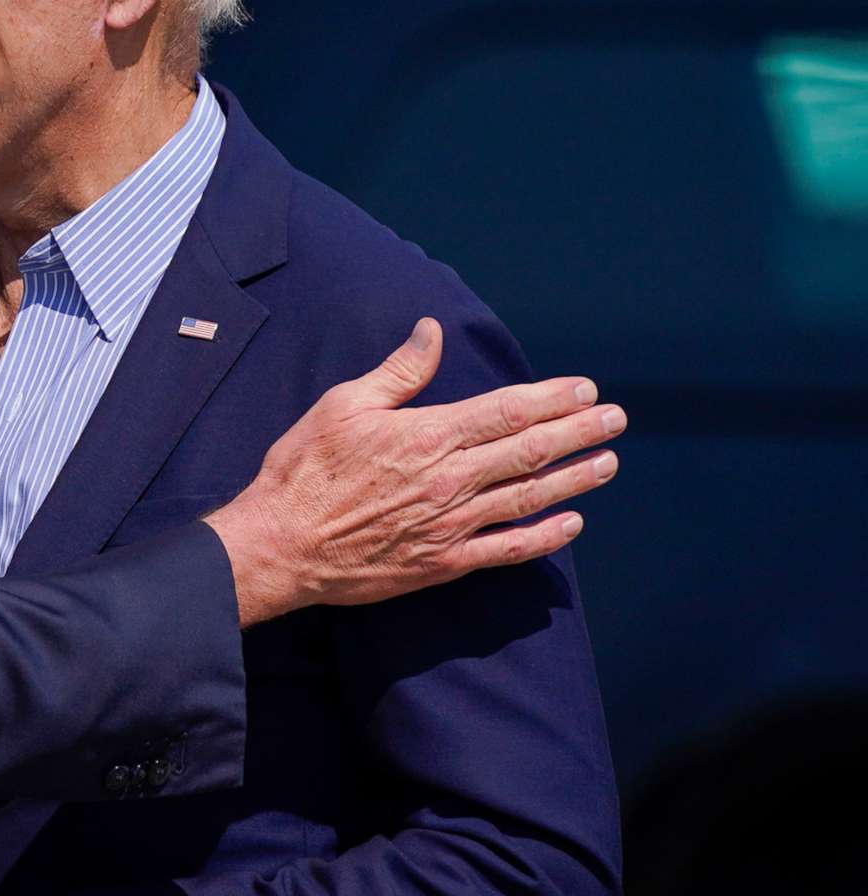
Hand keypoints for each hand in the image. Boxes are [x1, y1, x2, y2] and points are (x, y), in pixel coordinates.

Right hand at [205, 318, 622, 624]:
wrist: (280, 545)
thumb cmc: (303, 470)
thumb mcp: (342, 406)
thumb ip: (397, 372)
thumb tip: (432, 332)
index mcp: (427, 435)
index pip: (507, 411)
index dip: (552, 398)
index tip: (585, 389)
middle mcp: (449, 480)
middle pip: (530, 451)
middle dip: (578, 432)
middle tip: (616, 419)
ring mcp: (451, 525)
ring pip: (529, 497)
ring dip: (575, 478)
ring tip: (608, 463)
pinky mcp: (443, 563)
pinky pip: (508, 550)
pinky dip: (545, 537)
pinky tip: (571, 523)